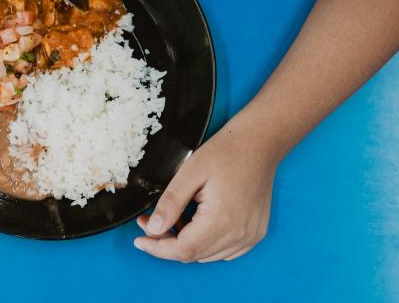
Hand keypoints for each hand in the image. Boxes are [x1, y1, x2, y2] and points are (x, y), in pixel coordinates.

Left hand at [134, 116, 277, 262]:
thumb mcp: (189, 173)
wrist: (258, 143)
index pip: (183, 250)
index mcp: (222, 220)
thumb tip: (153, 229)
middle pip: (194, 255)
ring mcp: (250, 236)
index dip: (157, 248)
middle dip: (167, 242)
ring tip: (174, 218)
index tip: (139, 240)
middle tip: (150, 222)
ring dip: (187, 243)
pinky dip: (206, 243)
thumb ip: (170, 203)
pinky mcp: (255, 233)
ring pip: (208, 255)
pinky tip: (196, 224)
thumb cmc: (226, 152)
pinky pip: (225, 250)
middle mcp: (239, 234)